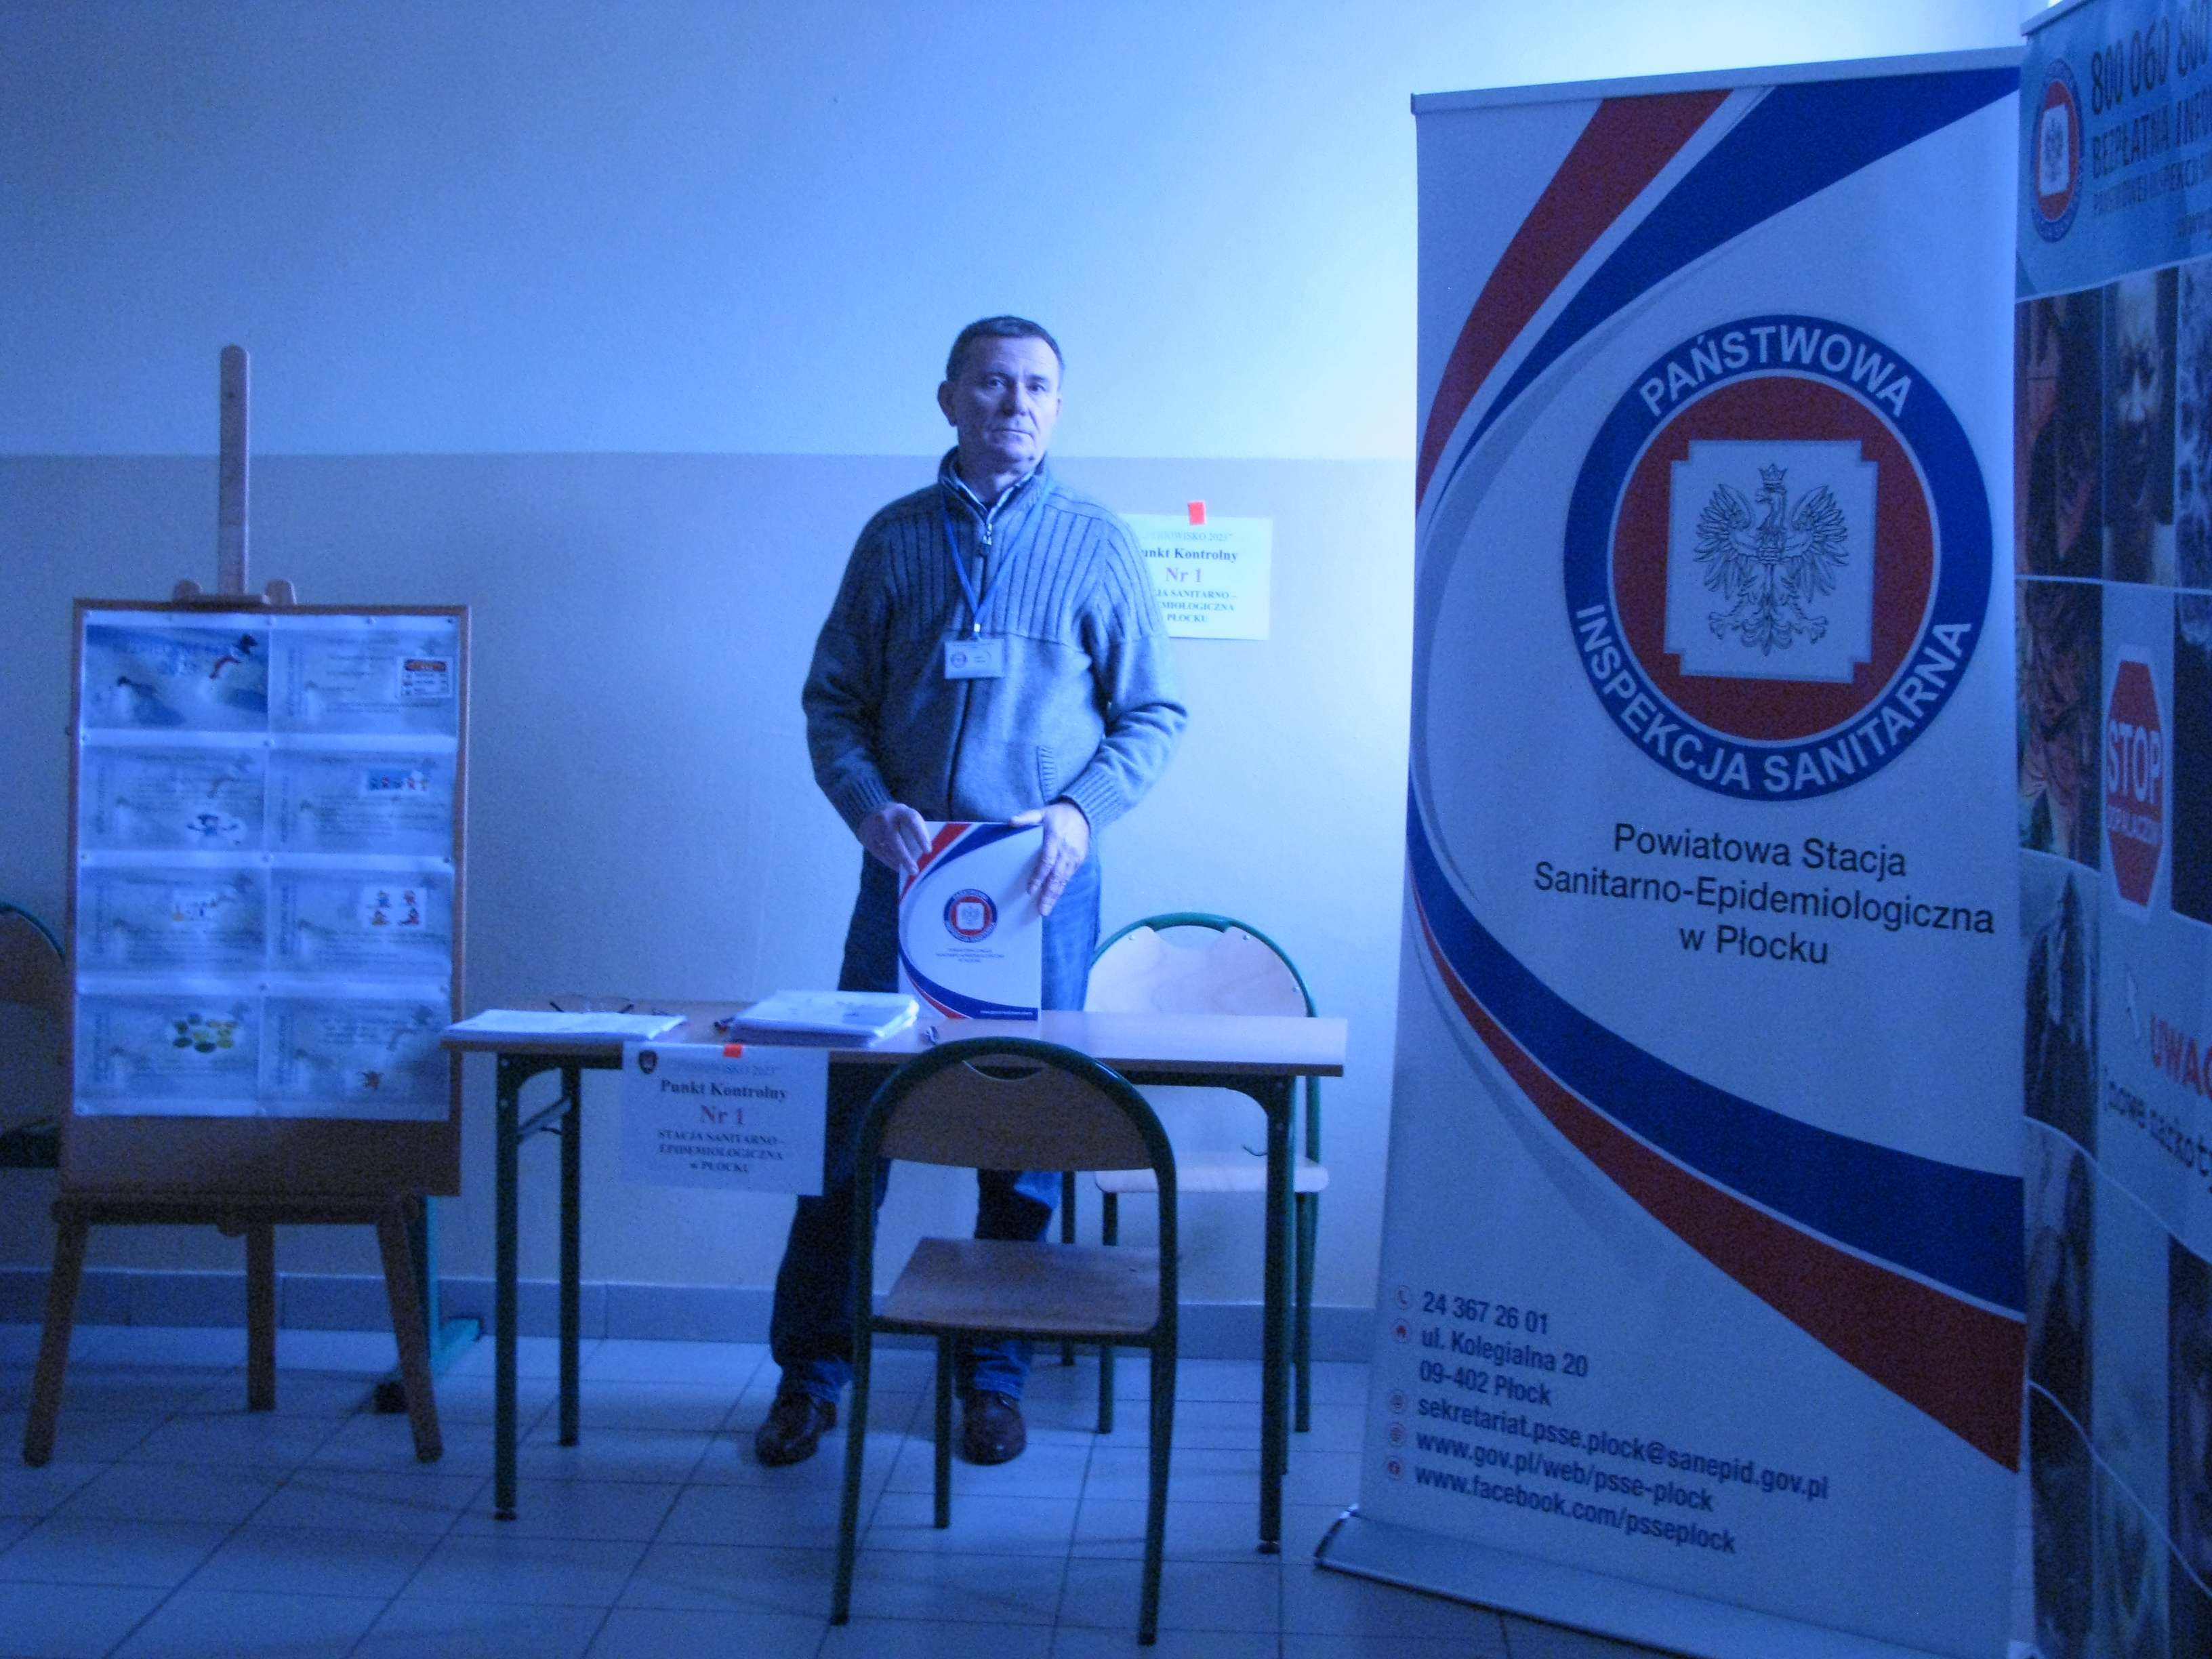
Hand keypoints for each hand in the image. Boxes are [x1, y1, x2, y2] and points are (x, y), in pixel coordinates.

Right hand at [858, 802, 931, 875]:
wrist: (868, 813)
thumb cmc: (896, 817)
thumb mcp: (906, 817)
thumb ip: (915, 830)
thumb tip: (923, 853)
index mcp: (900, 811)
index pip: (912, 821)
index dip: (920, 835)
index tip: (928, 851)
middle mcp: (885, 818)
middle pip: (895, 839)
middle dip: (905, 857)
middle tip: (915, 871)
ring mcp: (874, 828)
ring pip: (886, 849)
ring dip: (899, 861)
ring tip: (909, 871)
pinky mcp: (866, 839)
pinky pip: (879, 854)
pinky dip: (891, 862)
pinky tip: (899, 867)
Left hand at [1010, 799, 1089, 915]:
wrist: (1083, 814)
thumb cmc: (1059, 815)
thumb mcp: (1042, 812)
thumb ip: (1027, 817)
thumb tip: (1011, 821)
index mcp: (1055, 839)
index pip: (1046, 862)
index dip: (1038, 877)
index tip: (1030, 890)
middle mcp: (1066, 851)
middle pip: (1056, 876)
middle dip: (1048, 894)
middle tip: (1041, 910)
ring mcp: (1074, 858)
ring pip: (1063, 880)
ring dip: (1055, 896)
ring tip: (1046, 910)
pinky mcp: (1079, 861)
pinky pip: (1069, 877)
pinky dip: (1061, 888)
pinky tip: (1054, 899)